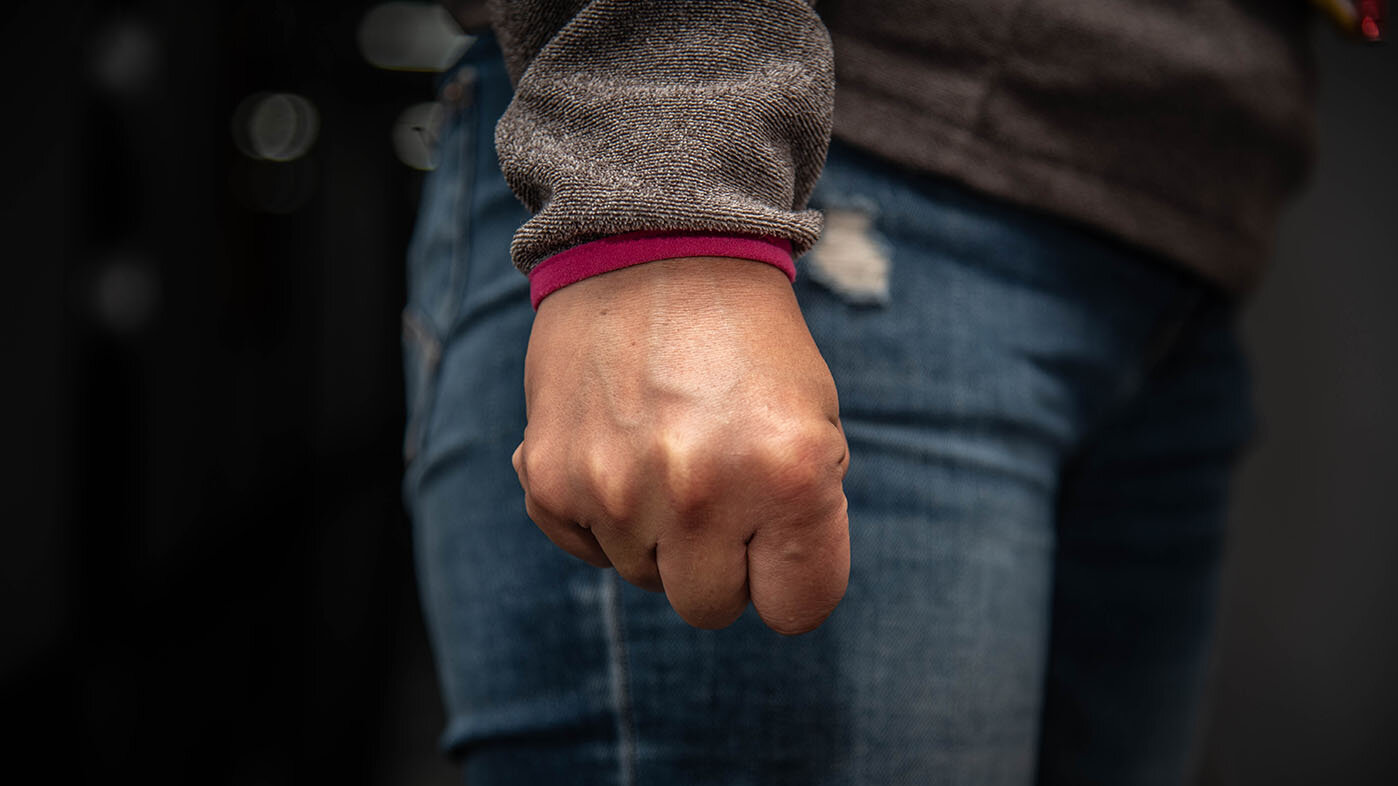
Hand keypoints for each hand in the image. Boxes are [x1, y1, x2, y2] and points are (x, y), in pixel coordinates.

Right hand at [513, 257, 849, 633]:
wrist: (653, 248)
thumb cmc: (749, 342)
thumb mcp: (817, 422)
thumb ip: (804, 520)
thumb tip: (766, 596)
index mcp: (788, 476)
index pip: (798, 610)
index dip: (791, 576)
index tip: (777, 538)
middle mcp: (701, 493)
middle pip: (711, 608)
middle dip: (721, 563)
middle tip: (718, 488)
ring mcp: (617, 490)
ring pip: (643, 576)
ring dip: (658, 531)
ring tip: (666, 445)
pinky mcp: (551, 480)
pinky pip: (585, 547)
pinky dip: (601, 513)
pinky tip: (619, 446)